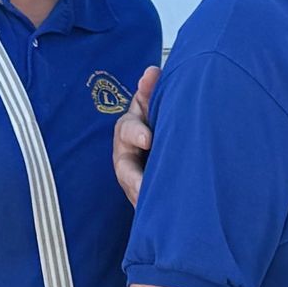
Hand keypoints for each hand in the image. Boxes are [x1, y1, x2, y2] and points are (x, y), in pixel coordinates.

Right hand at [113, 65, 156, 207]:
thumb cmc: (155, 122)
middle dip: (133, 178)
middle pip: (125, 168)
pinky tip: (158, 215)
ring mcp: (132, 177)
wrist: (162, 150)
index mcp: (130, 130)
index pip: (128, 130)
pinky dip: (147, 210)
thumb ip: (150, 91)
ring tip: (148, 207)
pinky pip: (143, 205)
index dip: (136, 133)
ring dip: (140, 200)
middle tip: (141, 188)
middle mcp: (126, 155)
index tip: (148, 140)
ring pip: (133, 191)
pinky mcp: (141, 195)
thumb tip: (152, 71)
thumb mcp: (152, 106)